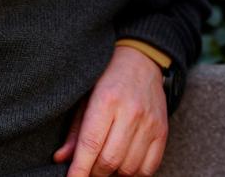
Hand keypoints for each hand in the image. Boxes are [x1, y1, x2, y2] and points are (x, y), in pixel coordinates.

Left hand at [54, 45, 167, 175]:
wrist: (142, 60)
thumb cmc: (108, 78)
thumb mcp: (86, 97)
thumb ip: (75, 130)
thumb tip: (62, 159)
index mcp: (106, 100)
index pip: (91, 145)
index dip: (80, 169)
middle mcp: (130, 112)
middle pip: (110, 161)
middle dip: (94, 173)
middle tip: (88, 169)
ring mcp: (149, 123)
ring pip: (129, 168)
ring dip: (113, 175)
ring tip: (105, 167)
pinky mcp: (163, 130)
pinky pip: (149, 166)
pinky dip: (134, 174)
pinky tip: (124, 165)